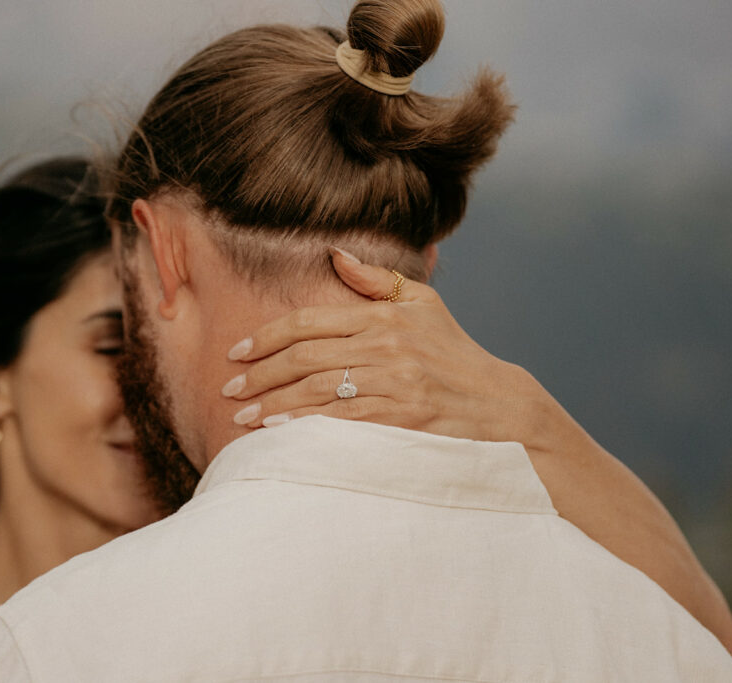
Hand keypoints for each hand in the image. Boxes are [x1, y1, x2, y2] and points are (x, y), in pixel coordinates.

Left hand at [224, 248, 731, 654]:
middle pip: (303, 356)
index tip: (238, 352)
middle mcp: (385, 345)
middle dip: (259, 373)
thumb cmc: (456, 356)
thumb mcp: (424, 306)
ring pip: (315, 389)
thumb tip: (335, 254)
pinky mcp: (399, 417)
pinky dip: (304, 424)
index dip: (268, 336)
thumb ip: (377, 282)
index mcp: (384, 316)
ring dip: (272, 402)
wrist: (501, 407)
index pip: (310, 322)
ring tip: (242, 415)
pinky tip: (278, 430)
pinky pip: (340, 420)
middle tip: (230, 388)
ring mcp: (392, 382)